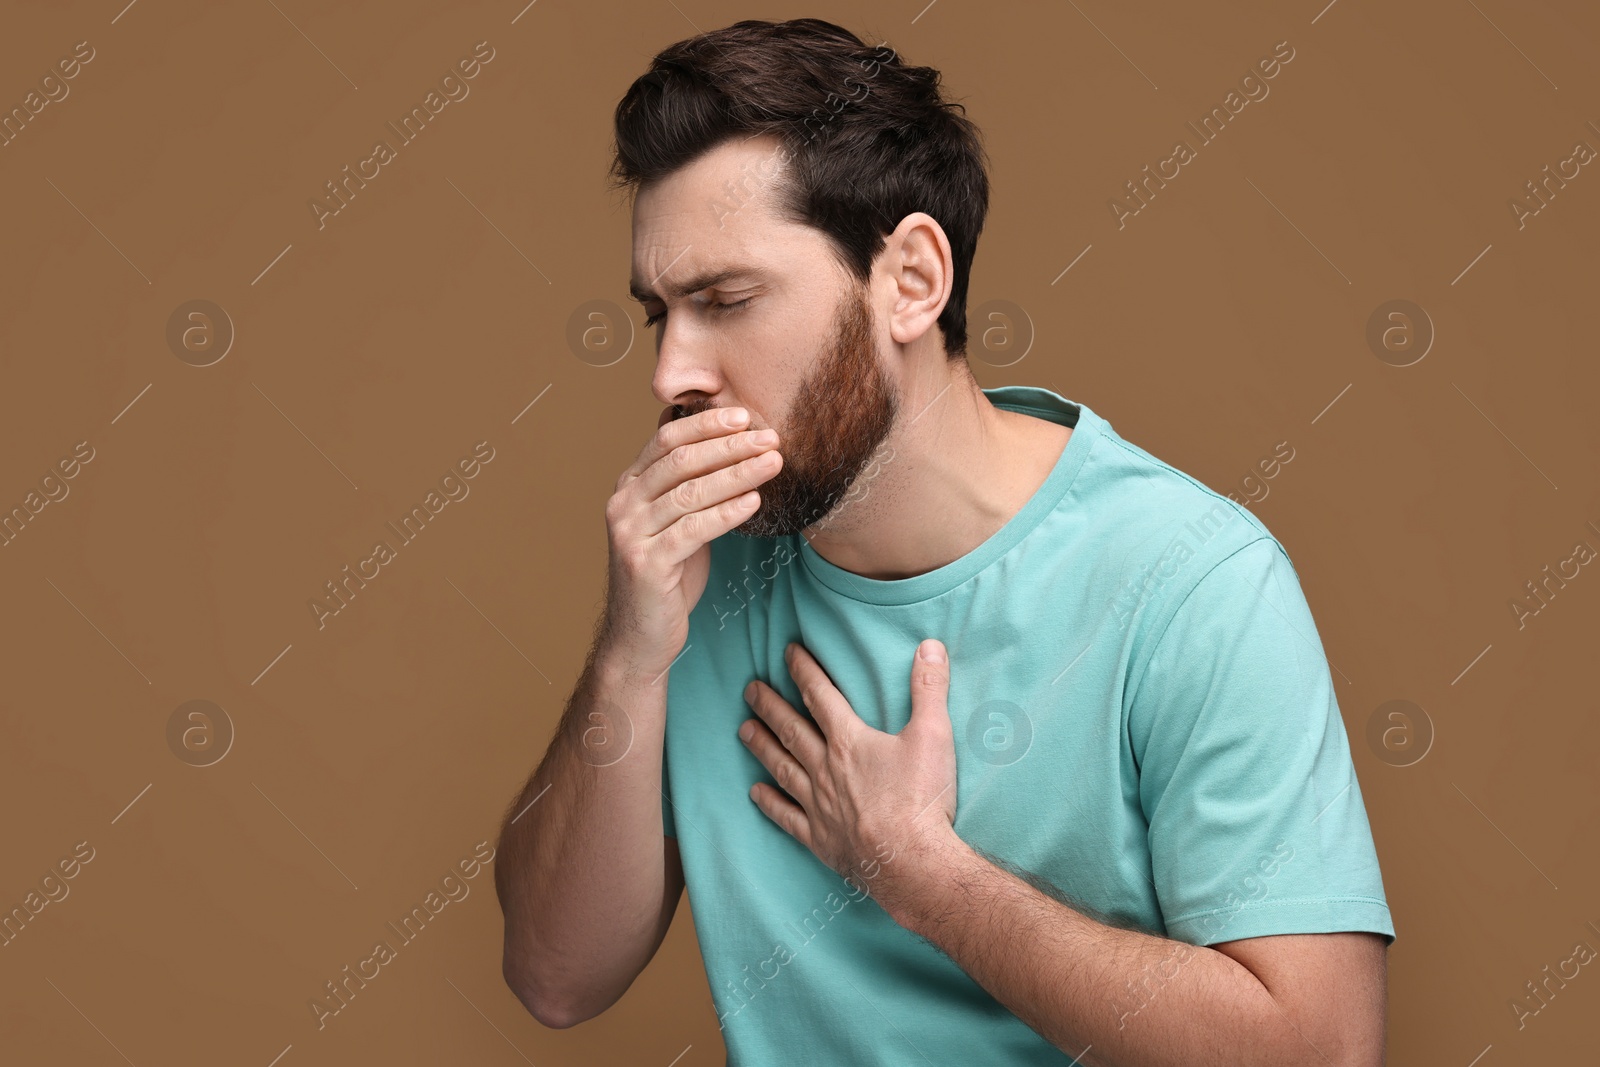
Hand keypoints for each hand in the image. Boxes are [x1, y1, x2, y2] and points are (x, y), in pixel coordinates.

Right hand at [601, 405, 782, 679]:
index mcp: (629, 485)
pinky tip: (754, 502)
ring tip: (773, 463)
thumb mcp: (676, 523)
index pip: (667, 439)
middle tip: (770, 437)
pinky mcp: (645, 563)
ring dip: (737, 474)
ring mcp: (630, 533)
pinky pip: (692, 530)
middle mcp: (623, 503)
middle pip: (681, 460)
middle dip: (730, 445)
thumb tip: (728, 446)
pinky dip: (726, 513)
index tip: (745, 416)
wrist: (640, 635)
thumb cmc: (667, 577)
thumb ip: (689, 487)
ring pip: (690, 492)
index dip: (706, 424)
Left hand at [738, 638, 957, 899]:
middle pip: (791, 730)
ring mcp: (819, 806)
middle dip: (770, 706)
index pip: (820, 696)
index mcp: (849, 742)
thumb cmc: (922, 799)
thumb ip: (929, 689)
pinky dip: (770, 803)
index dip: (803, 671)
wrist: (912, 864)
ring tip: (744, 730)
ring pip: (783, 768)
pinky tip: (755, 793)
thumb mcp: (934, 736)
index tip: (787, 653)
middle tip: (750, 689)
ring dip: (762, 747)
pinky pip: (787, 817)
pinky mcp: (820, 838)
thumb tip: (929, 646)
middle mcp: (825, 769)